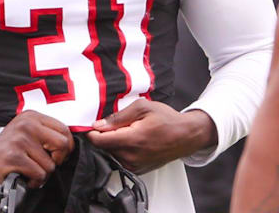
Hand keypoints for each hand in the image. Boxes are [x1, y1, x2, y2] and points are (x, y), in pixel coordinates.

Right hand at [0, 110, 73, 187]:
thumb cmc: (8, 146)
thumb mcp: (28, 130)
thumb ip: (46, 132)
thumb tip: (69, 145)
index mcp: (33, 117)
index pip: (64, 129)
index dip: (67, 146)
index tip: (59, 154)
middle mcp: (27, 125)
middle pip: (63, 144)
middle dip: (59, 159)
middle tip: (48, 163)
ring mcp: (20, 141)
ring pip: (50, 164)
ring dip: (43, 173)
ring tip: (31, 170)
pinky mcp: (14, 157)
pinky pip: (39, 174)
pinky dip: (35, 180)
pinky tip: (26, 176)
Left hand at [86, 99, 216, 173]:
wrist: (185, 136)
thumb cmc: (167, 120)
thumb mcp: (143, 107)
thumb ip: (118, 116)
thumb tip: (98, 124)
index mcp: (132, 140)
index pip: (98, 141)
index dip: (92, 131)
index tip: (95, 124)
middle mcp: (131, 157)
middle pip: (104, 147)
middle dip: (107, 135)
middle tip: (122, 124)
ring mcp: (134, 166)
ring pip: (111, 153)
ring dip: (115, 143)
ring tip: (132, 133)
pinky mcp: (137, 170)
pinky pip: (120, 159)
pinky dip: (123, 150)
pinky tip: (136, 142)